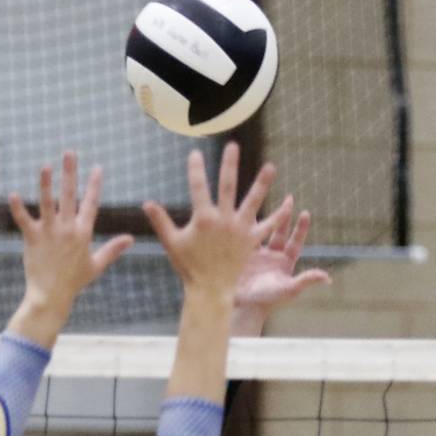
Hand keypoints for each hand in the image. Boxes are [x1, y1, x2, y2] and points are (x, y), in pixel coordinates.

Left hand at [8, 153, 132, 341]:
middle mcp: (67, 229)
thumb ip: (113, 249)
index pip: (91, 203)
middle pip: (69, 195)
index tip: (97, 167)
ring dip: (46, 183)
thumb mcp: (96, 265)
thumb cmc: (74, 281)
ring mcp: (49, 232)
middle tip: (69, 152)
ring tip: (46, 166)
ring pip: (47, 203)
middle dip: (70, 172)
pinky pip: (23, 220)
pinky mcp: (32, 238)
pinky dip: (17, 208)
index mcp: (83, 233)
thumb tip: (131, 239)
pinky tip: (12, 194)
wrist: (52, 295)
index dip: (94, 184)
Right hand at [143, 142, 287, 300]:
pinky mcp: (251, 241)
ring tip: (271, 166)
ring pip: (253, 202)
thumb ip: (161, 222)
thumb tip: (146, 203)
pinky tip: (289, 202)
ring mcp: (240, 230)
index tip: (195, 152)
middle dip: (229, 165)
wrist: (209, 290)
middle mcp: (223, 220)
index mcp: (204, 219)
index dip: (196, 169)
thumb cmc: (189, 268)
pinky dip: (279, 215)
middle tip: (233, 145)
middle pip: (227, 186)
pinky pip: (268, 226)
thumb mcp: (172, 243)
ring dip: (262, 183)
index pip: (198, 187)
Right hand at [231, 202, 330, 337]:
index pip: (295, 242)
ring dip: (263, 215)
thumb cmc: (268, 301)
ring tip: (264, 196)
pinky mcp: (242, 254)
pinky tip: (240, 211)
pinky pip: (244, 236)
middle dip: (284, 215)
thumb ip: (306, 280)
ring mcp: (257, 254)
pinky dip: (243, 225)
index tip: (305, 212)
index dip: (301, 228)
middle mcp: (272, 256)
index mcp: (285, 262)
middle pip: (280, 231)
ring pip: (261, 230)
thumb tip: (327, 278)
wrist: (244, 306)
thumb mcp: (289, 290)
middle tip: (289, 198)